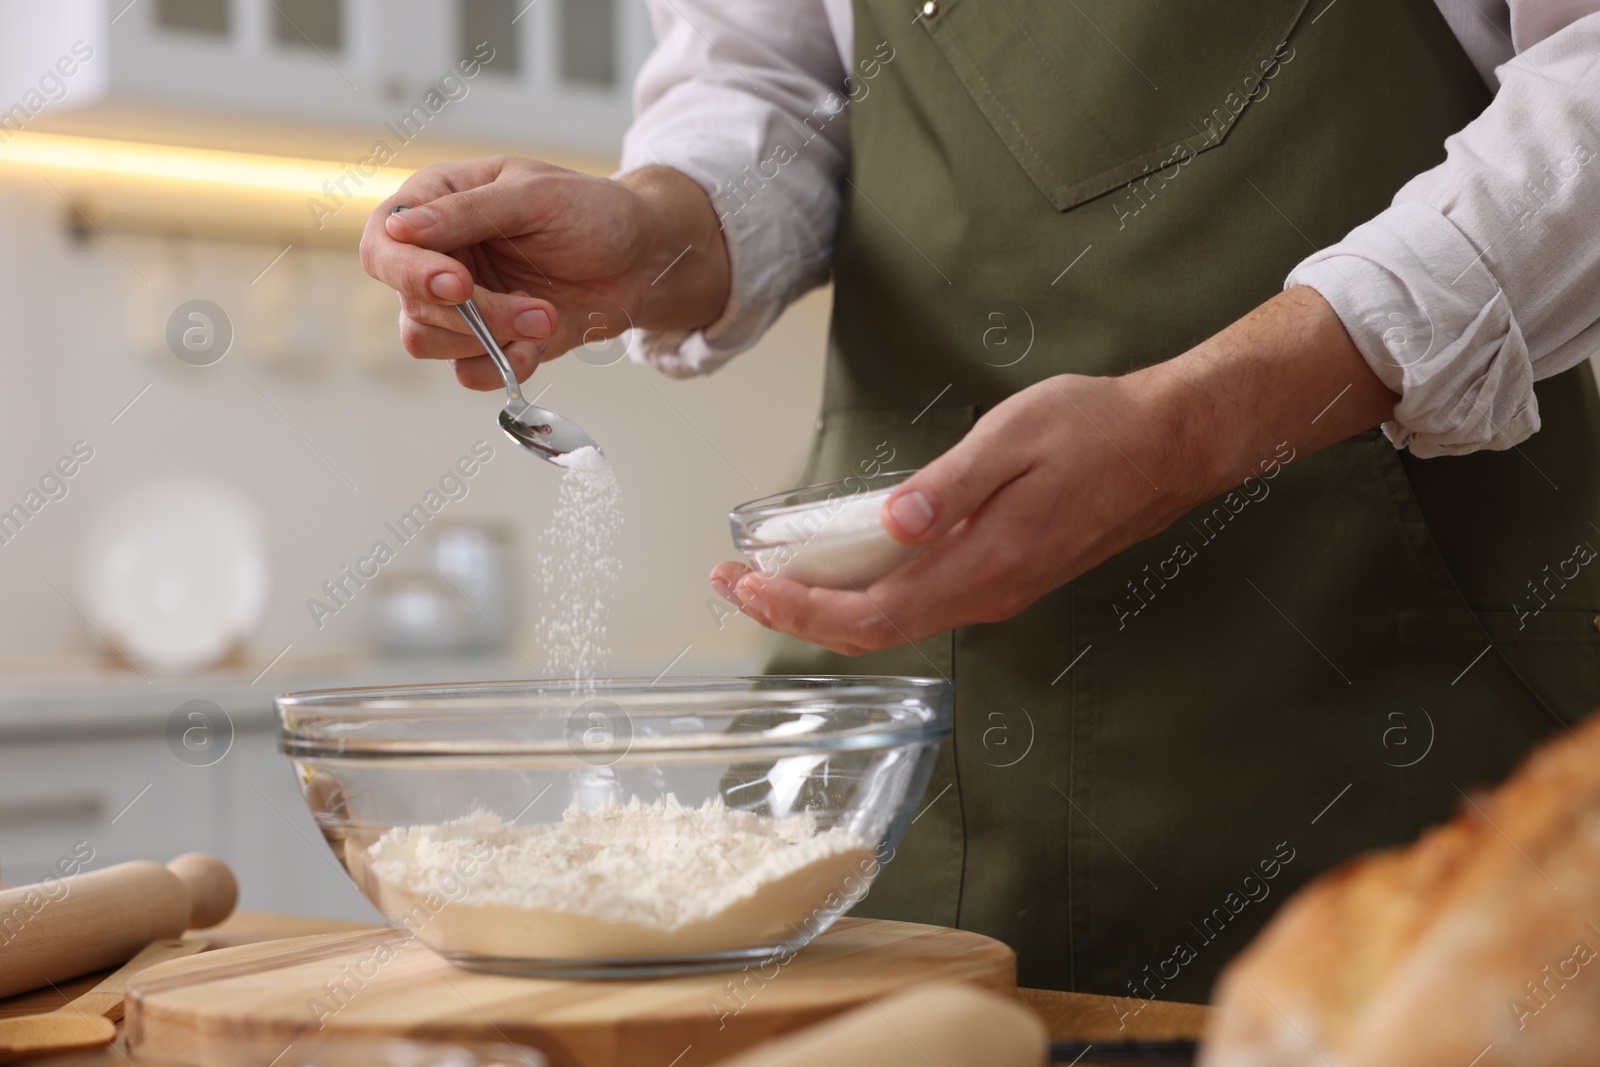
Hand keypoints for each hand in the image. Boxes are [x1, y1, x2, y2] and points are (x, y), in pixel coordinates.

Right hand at [360, 158, 728, 389]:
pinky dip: (506, 363)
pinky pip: (469, 372)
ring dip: (491, 339)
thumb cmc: (592, 211)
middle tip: (534, 306)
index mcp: (436, 204)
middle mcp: (437, 256)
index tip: (457, 284)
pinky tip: (542, 339)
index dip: (409, 271)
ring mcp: (460, 304)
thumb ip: (468, 212)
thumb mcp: (535, 195)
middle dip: (474, 314)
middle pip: (411, 304)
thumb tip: (400, 227)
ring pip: (430, 342)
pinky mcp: (487, 342)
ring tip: (545, 316)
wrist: (643, 260)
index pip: (383, 244)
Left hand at [709, 287, 1398, 654]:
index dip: (800, 608)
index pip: (871, 615)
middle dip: (794, 613)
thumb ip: (950, 486)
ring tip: (769, 576)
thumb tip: (893, 523)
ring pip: (895, 623)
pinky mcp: (1006, 576)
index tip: (744, 585)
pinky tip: (842, 567)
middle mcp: (988, 592)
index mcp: (984, 563)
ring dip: (826, 607)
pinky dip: (866, 596)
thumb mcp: (1016, 438)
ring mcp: (999, 590)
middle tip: (733, 583)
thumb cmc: (1098, 431)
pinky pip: (921, 603)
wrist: (1172, 446)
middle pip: (872, 632)